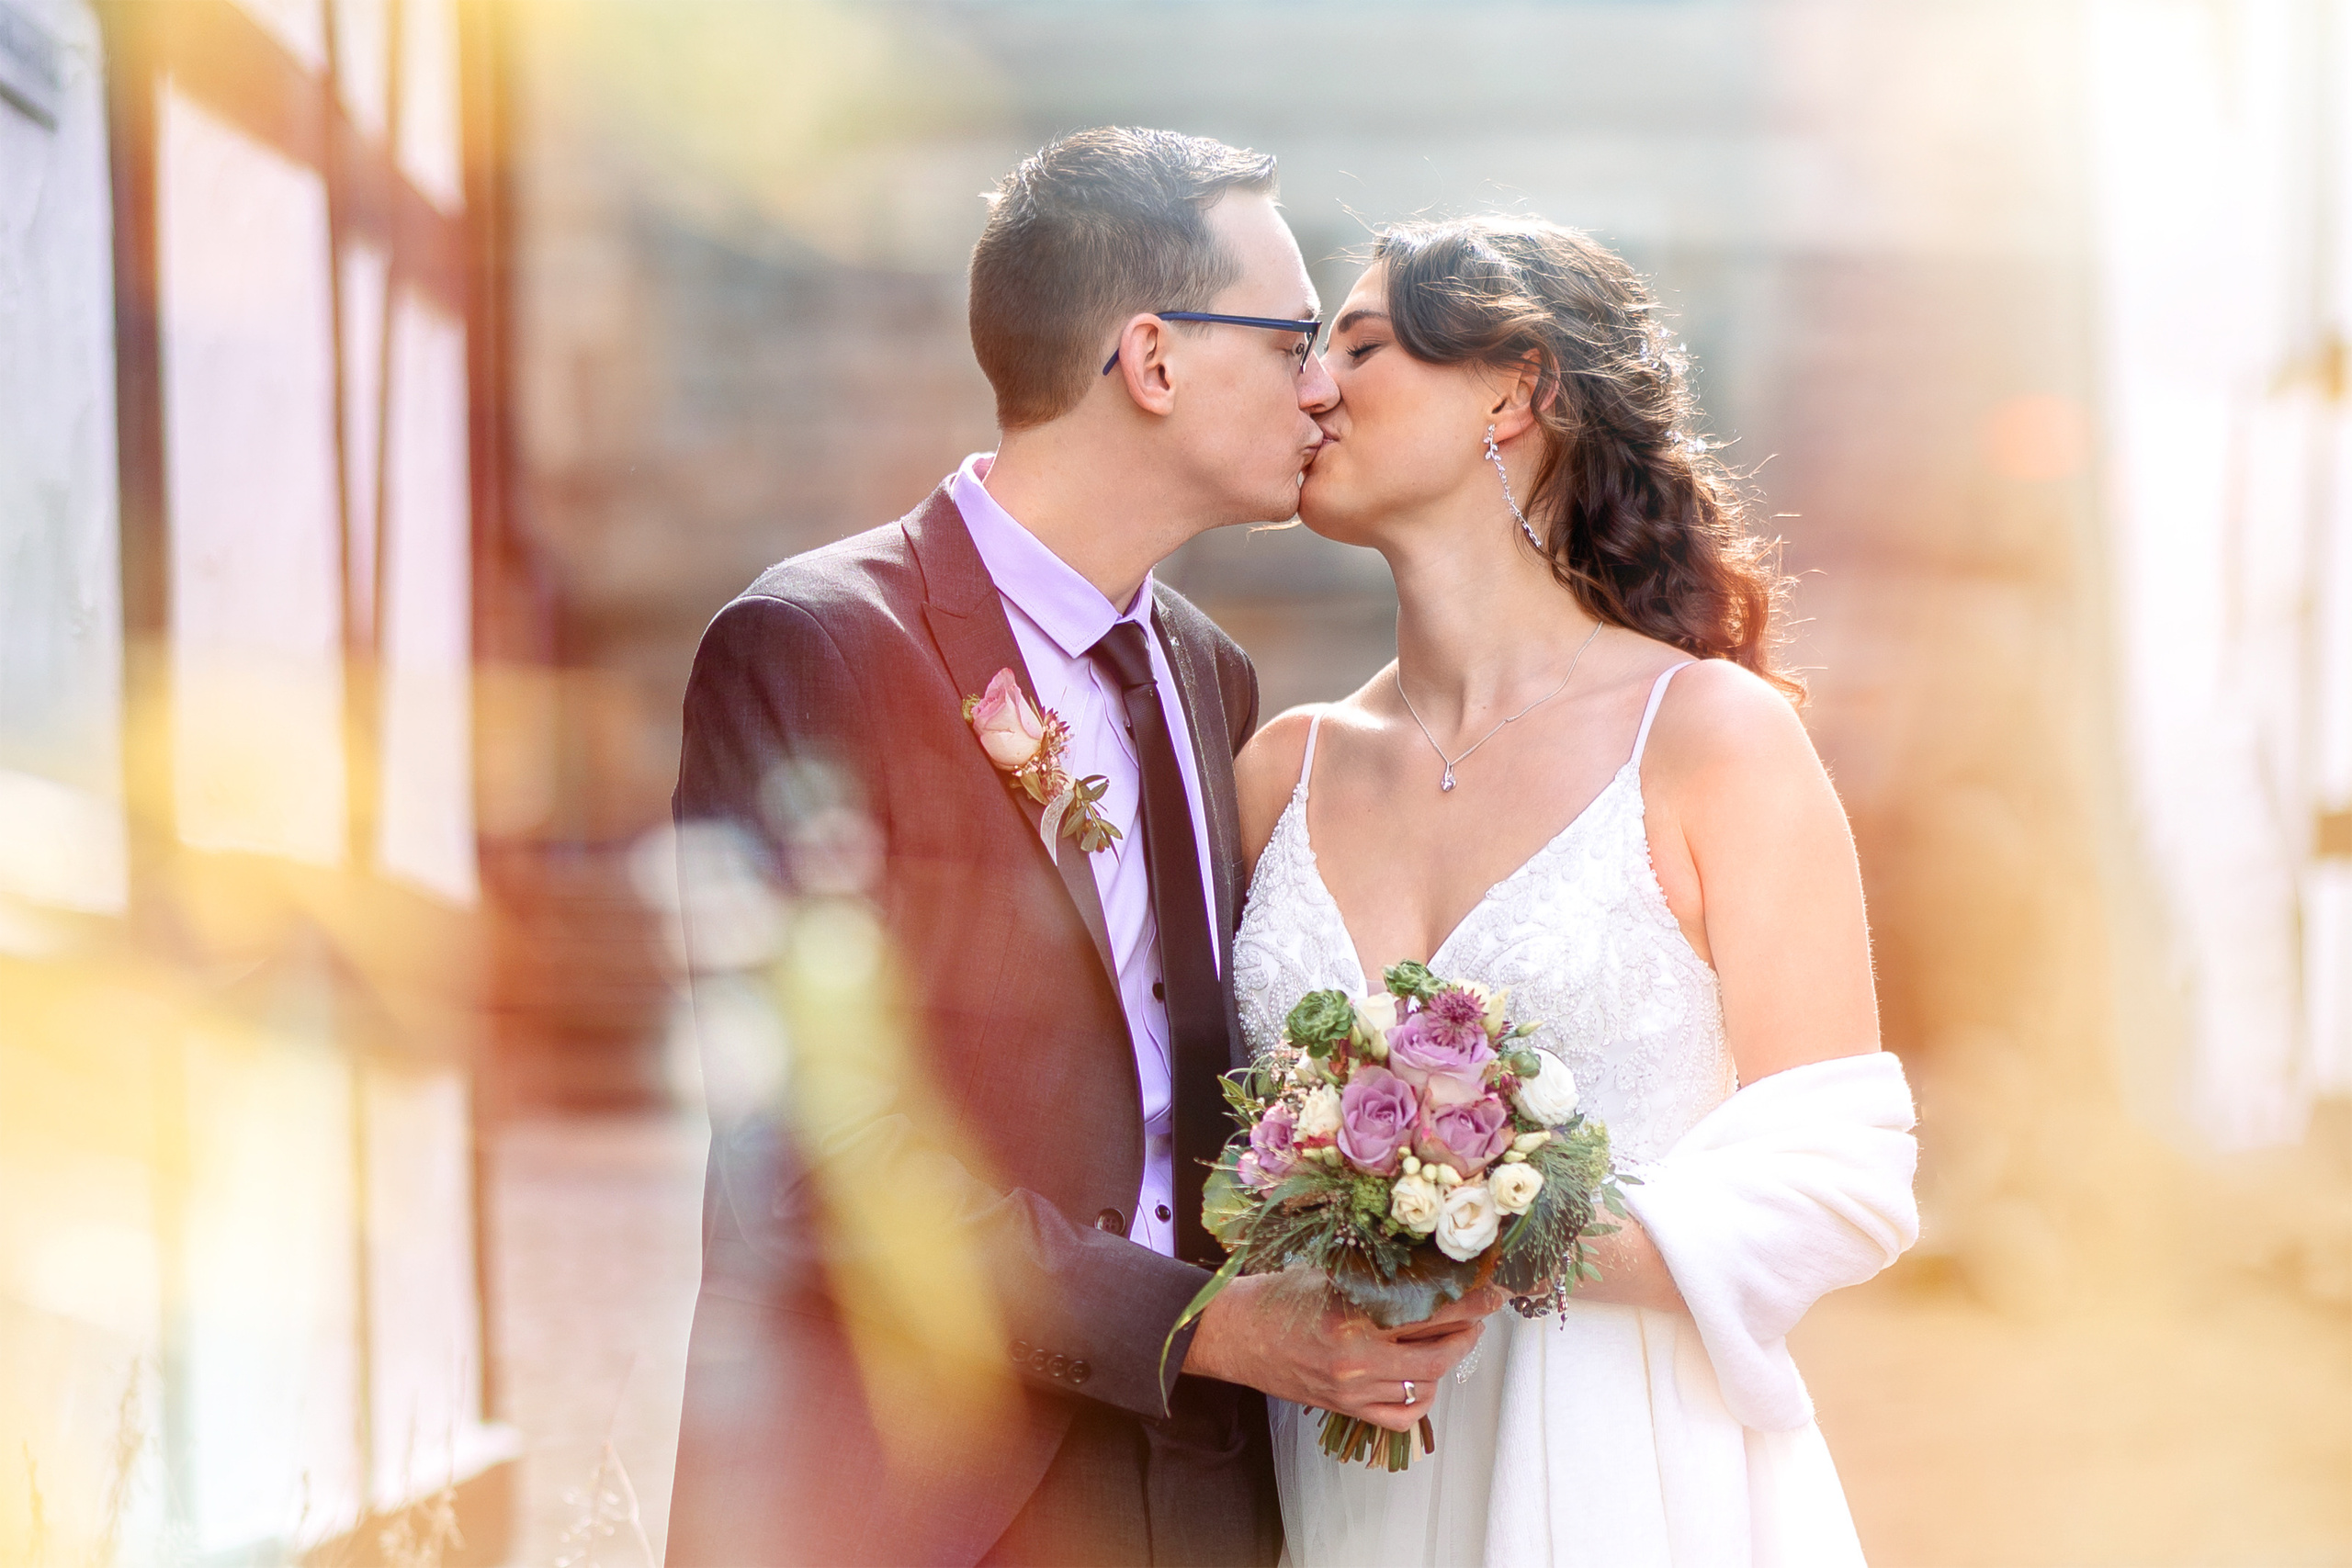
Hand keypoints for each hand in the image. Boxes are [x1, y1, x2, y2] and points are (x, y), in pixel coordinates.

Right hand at [1183, 1269, 1507, 1432]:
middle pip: (1438, 1352)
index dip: (1469, 1301)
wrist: (1230, 1334)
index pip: (1429, 1309)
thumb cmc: (1273, 1297)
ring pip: (1424, 1384)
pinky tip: (1423, 1377)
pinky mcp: (1344, 1408)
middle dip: (1469, 1331)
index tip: (1491, 1290)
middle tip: (1482, 1312)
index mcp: (1351, 1316)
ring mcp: (1351, 1390)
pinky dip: (1420, 1397)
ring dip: (1447, 1362)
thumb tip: (1429, 1269)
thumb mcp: (1327, 1274)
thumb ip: (1376, 1278)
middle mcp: (1355, 1359)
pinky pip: (1399, 1415)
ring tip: (1453, 1337)